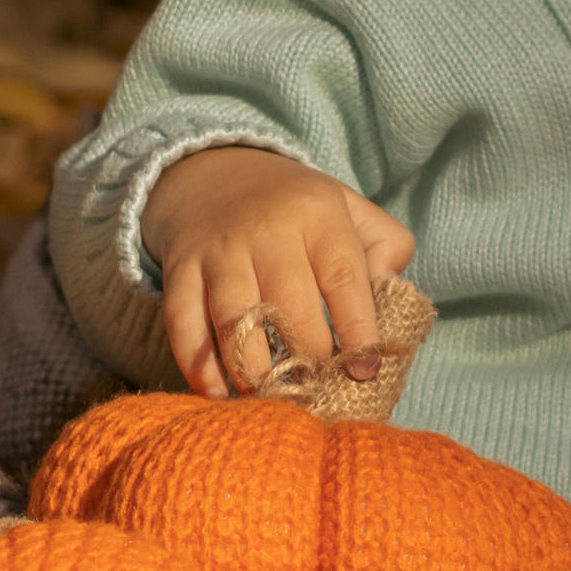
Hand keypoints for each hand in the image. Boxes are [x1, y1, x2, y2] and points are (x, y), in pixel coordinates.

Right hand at [143, 147, 413, 399]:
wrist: (217, 172)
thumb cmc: (300, 208)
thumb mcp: (352, 208)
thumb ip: (386, 246)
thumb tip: (390, 289)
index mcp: (318, 217)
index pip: (343, 278)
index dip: (358, 328)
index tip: (366, 369)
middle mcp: (267, 232)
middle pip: (289, 305)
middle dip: (307, 356)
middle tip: (319, 390)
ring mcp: (219, 252)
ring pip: (233, 318)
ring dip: (252, 368)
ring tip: (272, 399)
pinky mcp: (180, 270)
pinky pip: (183, 322)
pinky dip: (198, 363)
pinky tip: (219, 393)